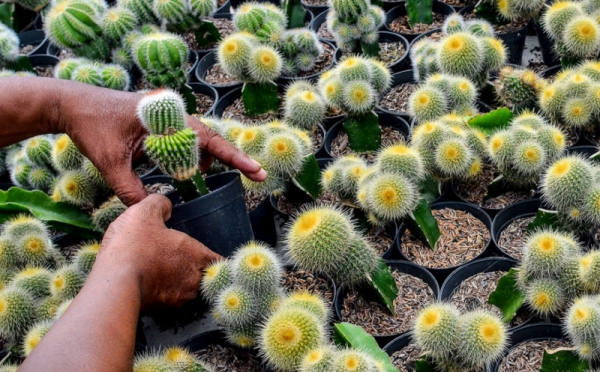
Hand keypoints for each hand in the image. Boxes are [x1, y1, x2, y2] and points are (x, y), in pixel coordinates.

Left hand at [56, 82, 265, 205]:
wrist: (72, 104)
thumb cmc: (92, 126)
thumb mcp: (110, 161)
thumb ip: (130, 189)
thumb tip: (149, 211)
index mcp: (166, 118)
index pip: (209, 140)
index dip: (235, 157)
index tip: (257, 171)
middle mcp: (172, 115)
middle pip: (208, 142)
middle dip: (222, 161)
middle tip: (246, 177)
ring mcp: (167, 119)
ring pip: (195, 144)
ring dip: (196, 163)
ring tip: (191, 181)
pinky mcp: (159, 124)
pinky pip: (181, 143)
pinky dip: (183, 158)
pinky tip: (176, 172)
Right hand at [96, 194, 220, 309]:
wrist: (114, 284)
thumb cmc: (134, 247)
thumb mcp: (145, 213)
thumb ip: (159, 205)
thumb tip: (165, 206)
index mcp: (198, 255)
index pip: (219, 260)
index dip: (213, 257)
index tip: (206, 254)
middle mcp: (194, 280)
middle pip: (204, 277)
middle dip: (195, 270)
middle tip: (181, 262)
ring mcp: (178, 300)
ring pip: (186, 291)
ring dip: (178, 283)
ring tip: (161, 272)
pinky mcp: (160, 311)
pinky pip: (167, 302)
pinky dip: (161, 293)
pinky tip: (147, 284)